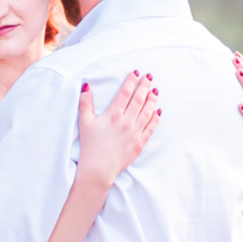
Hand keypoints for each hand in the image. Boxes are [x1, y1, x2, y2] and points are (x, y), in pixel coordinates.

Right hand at [77, 70, 160, 186]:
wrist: (99, 169)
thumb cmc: (90, 146)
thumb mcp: (84, 122)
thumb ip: (86, 103)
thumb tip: (87, 86)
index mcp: (113, 115)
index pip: (125, 93)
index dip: (131, 81)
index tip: (136, 73)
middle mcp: (126, 122)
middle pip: (139, 100)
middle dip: (145, 86)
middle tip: (149, 76)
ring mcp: (135, 133)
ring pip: (147, 112)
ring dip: (152, 99)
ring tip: (155, 90)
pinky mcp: (140, 143)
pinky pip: (150, 128)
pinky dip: (155, 118)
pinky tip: (158, 111)